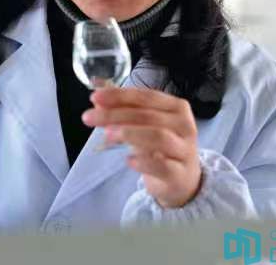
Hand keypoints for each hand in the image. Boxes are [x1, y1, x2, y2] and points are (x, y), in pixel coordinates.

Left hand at [82, 87, 201, 208]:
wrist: (182, 179)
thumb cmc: (160, 147)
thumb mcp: (142, 126)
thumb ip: (122, 111)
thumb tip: (98, 101)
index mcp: (176, 107)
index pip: (146, 96)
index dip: (119, 95)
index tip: (95, 96)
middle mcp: (184, 126)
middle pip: (148, 116)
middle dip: (115, 114)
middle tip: (90, 117)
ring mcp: (185, 151)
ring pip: (159, 137)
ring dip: (129, 133)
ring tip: (107, 135)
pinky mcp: (180, 175)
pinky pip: (162, 166)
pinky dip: (143, 162)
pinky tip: (128, 160)